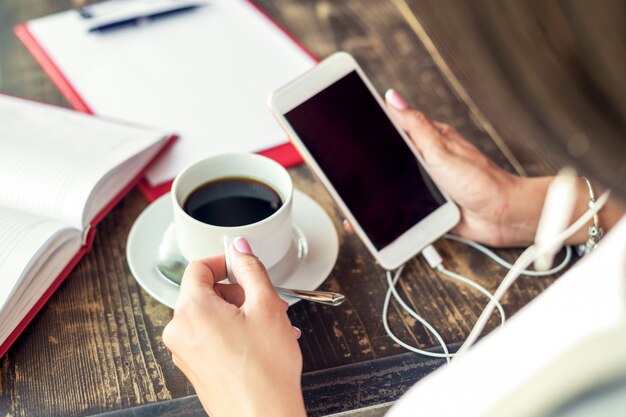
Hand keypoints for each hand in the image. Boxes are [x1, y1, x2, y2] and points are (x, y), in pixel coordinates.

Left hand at [162, 237, 305, 416]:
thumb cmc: (265, 371)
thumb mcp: (266, 305)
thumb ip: (250, 269)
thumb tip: (239, 249)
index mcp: (192, 309)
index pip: (199, 267)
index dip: (224, 262)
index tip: (242, 265)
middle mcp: (180, 330)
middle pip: (205, 293)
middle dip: (238, 293)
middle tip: (266, 302)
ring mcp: (184, 352)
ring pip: (211, 316)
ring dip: (239, 314)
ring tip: (269, 326)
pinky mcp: (194, 368)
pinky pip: (211, 338)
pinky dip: (233, 333)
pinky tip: (259, 343)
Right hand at [343, 88, 556, 246]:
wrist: (501, 218)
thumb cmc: (481, 181)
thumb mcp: (441, 150)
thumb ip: (415, 127)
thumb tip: (392, 98)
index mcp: (427, 140)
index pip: (391, 128)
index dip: (368, 128)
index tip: (346, 129)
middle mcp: (423, 161)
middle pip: (385, 160)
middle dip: (365, 169)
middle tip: (344, 176)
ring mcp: (422, 185)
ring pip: (390, 187)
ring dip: (376, 196)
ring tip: (355, 204)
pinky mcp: (424, 208)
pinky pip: (400, 210)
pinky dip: (389, 215)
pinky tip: (376, 220)